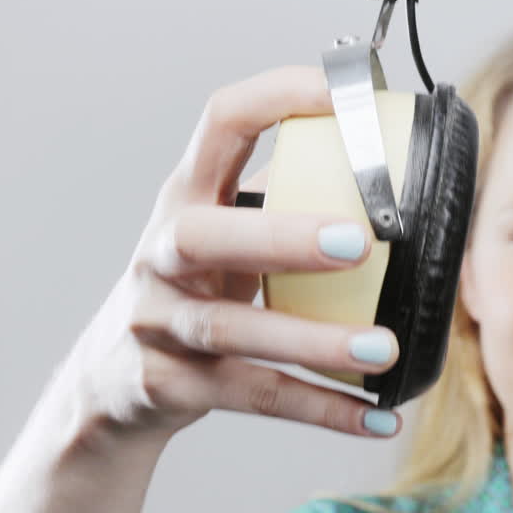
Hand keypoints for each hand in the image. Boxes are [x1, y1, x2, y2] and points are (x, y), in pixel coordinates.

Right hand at [55, 66, 402, 448]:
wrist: (111, 383)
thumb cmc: (195, 289)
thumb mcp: (224, 237)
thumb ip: (285, 204)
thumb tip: (400, 179)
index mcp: (186, 197)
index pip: (220, 124)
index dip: (276, 100)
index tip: (343, 94)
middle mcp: (161, 253)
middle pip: (206, 235)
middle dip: (282, 237)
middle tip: (361, 244)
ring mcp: (157, 322)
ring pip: (233, 331)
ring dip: (315, 342)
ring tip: (385, 350)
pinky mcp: (169, 385)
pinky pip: (255, 396)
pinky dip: (323, 409)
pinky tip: (379, 418)